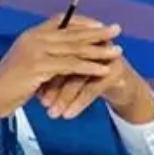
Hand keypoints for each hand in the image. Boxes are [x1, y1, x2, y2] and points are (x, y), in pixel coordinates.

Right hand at [0, 14, 123, 136]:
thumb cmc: (7, 87)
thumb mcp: (25, 66)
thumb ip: (42, 57)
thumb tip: (63, 56)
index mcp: (30, 35)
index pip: (60, 20)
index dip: (82, 22)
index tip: (99, 24)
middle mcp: (33, 38)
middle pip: (72, 32)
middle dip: (97, 31)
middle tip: (117, 29)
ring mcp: (36, 51)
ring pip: (74, 49)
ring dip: (98, 49)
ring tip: (117, 50)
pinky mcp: (39, 67)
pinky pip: (71, 66)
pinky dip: (89, 68)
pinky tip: (103, 70)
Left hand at [37, 18, 153, 122]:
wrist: (123, 85)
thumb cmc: (92, 78)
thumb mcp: (71, 74)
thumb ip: (55, 74)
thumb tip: (33, 89)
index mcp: (78, 39)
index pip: (56, 54)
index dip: (43, 73)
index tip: (30, 91)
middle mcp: (91, 44)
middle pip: (67, 64)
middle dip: (53, 86)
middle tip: (42, 104)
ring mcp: (105, 56)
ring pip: (80, 77)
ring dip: (65, 97)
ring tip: (53, 113)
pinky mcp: (115, 71)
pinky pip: (93, 88)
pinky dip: (79, 102)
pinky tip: (69, 114)